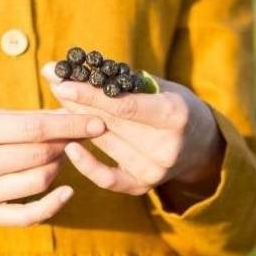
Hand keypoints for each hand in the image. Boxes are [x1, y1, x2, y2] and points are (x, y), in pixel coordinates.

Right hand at [0, 107, 105, 226]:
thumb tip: (66, 115)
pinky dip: (52, 205)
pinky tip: (66, 192)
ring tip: (58, 155)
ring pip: (37, 181)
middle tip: (77, 135)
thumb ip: (18, 118)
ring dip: (58, 167)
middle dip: (66, 143)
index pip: (34, 128)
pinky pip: (26, 216)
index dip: (71, 125)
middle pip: (39, 155)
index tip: (96, 121)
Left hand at [42, 64, 224, 206]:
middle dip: (78, 102)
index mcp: (175, 116)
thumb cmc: (176, 108)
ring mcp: (154, 170)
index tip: (63, 81)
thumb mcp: (163, 88)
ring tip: (59, 106)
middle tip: (54, 83)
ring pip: (104, 144)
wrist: (201, 146)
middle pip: (110, 124)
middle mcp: (165, 148)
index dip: (91, 94)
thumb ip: (124, 81)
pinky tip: (70, 147)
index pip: (124, 106)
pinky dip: (87, 164)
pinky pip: (108, 178)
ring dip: (77, 125)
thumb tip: (79, 68)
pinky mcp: (142, 186)